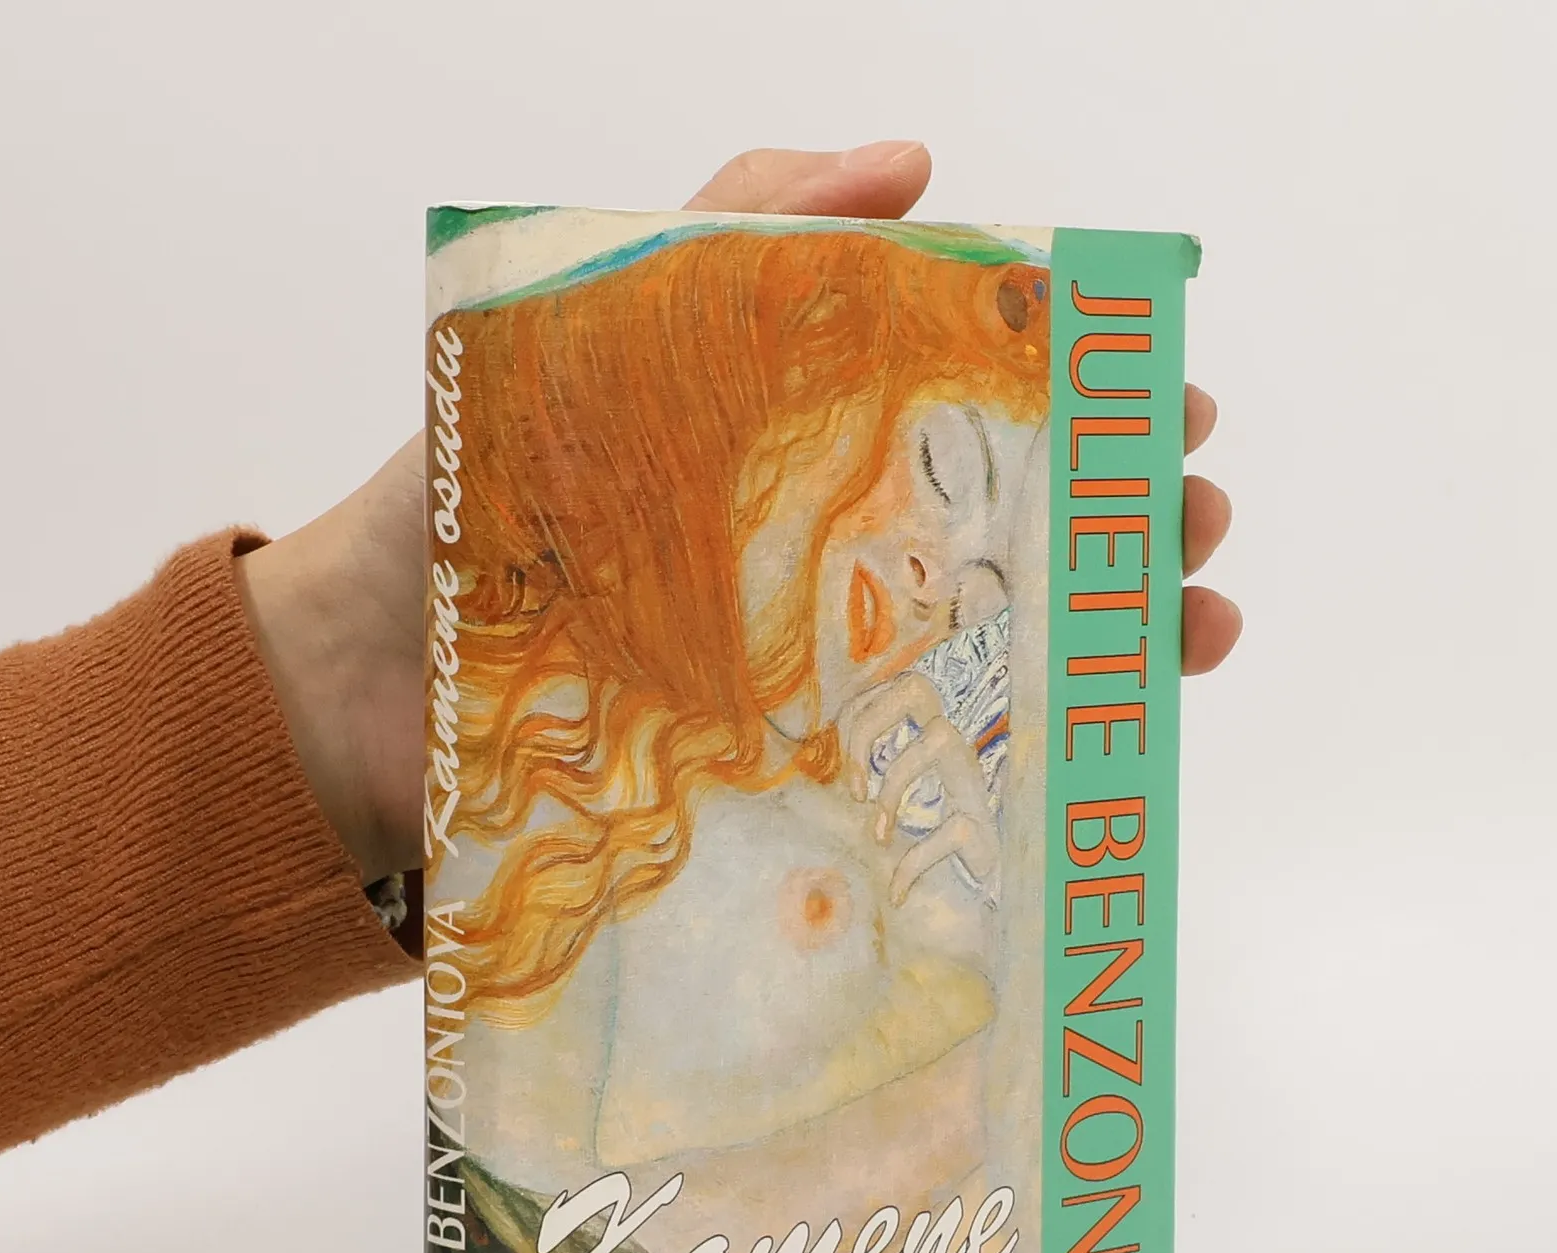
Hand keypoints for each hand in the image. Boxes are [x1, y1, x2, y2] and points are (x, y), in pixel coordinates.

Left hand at [236, 143, 1239, 883]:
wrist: (366, 694)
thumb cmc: (468, 503)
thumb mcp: (594, 332)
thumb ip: (734, 234)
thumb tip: (914, 164)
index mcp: (791, 442)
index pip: (973, 402)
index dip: (1078, 390)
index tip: (1158, 384)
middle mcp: (819, 557)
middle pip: (1010, 524)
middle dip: (1125, 509)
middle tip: (1191, 502)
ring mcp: (809, 676)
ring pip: (997, 647)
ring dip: (1110, 631)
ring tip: (1188, 613)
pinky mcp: (787, 783)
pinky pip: (927, 771)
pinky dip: (1025, 760)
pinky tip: (1100, 744)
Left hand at [839, 672, 1000, 905]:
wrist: (974, 896)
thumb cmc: (923, 847)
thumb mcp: (886, 811)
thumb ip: (858, 786)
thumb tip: (805, 774)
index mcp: (927, 742)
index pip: (889, 690)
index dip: (855, 718)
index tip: (846, 777)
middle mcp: (954, 752)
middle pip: (916, 686)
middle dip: (869, 725)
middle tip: (855, 787)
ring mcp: (973, 785)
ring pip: (940, 737)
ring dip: (894, 786)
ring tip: (878, 836)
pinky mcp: (985, 829)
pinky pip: (951, 829)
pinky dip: (914, 865)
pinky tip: (898, 892)